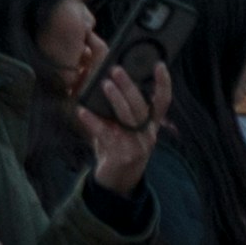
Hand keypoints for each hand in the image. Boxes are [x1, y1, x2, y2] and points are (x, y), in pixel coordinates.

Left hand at [73, 50, 168, 196]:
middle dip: (129, 87)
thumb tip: (106, 75)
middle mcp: (147, 134)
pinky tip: (81, 111)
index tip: (159, 64)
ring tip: (105, 84)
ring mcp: (137, 146)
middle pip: (141, 107)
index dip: (163, 83)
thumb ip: (120, 106)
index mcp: (150, 124)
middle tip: (116, 69)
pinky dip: (93, 122)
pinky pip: (106, 135)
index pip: (163, 101)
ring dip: (116, 100)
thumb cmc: (118, 145)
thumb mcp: (124, 126)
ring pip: (129, 119)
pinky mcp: (122, 156)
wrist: (118, 180)